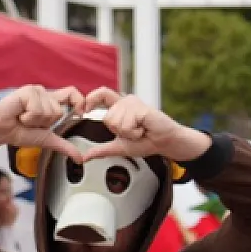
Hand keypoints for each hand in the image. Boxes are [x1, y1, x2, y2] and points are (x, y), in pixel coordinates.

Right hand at [0, 84, 90, 161]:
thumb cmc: (19, 132)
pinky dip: (28, 118)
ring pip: (50, 111)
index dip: (79, 102)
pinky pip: (38, 110)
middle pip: (60, 111)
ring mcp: (35, 90)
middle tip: (30, 122)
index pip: (73, 94)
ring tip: (23, 118)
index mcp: (51, 102)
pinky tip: (18, 115)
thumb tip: (80, 158)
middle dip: (45, 123)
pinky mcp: (27, 91)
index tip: (80, 113)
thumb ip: (64, 146)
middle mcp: (45, 94)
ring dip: (35, 121)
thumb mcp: (47, 139)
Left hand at [74, 89, 211, 163]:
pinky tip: (144, 128)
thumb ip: (102, 150)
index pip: (101, 95)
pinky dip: (135, 132)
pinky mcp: (140, 107)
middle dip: (119, 131)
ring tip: (140, 130)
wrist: (166, 142)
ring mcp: (133, 103)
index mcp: (119, 107)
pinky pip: (126, 124)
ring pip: (116, 122)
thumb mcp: (119, 147)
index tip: (84, 110)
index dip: (91, 99)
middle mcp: (125, 102)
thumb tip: (85, 156)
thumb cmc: (147, 142)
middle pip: (108, 118)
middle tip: (134, 132)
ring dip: (129, 133)